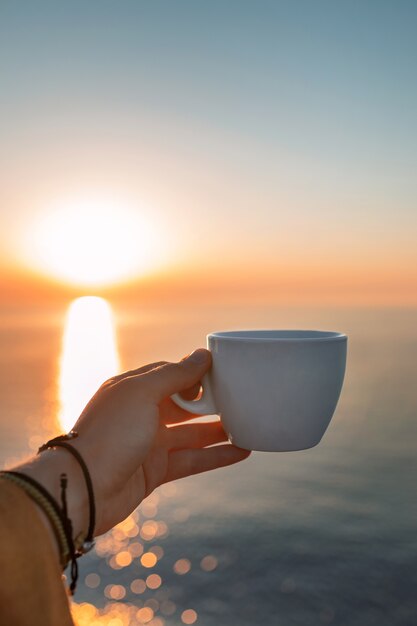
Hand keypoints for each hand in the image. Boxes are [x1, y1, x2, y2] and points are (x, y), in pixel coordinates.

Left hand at [18, 349, 249, 539]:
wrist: (84, 489)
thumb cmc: (110, 434)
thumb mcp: (142, 393)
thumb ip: (175, 374)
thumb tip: (202, 354)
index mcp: (132, 389)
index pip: (169, 373)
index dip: (194, 372)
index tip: (222, 371)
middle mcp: (140, 414)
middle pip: (183, 403)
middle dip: (210, 401)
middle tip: (240, 397)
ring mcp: (148, 443)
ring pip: (191, 433)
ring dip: (218, 429)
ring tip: (249, 422)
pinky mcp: (155, 471)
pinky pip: (192, 460)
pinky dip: (216, 456)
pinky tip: (242, 451)